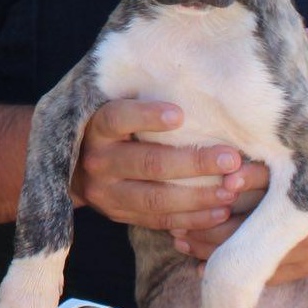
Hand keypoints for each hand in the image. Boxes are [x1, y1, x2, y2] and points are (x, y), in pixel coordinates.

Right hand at [71, 98, 267, 230]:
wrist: (75, 171)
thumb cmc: (115, 130)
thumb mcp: (117, 109)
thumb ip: (144, 101)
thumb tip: (196, 86)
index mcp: (98, 128)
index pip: (118, 118)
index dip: (147, 116)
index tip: (180, 115)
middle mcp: (99, 162)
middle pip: (148, 163)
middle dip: (194, 163)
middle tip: (231, 159)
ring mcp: (107, 194)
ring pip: (155, 198)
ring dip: (198, 197)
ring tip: (231, 191)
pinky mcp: (119, 216)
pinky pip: (159, 221)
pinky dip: (192, 220)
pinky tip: (220, 212)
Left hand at [171, 31, 307, 279]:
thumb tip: (300, 31)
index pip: (265, 183)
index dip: (233, 182)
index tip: (205, 177)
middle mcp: (304, 217)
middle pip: (246, 224)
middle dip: (206, 218)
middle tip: (170, 210)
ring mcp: (303, 248)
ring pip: (245, 255)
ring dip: (207, 246)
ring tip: (174, 231)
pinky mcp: (301, 267)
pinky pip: (256, 273)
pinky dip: (224, 266)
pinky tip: (196, 256)